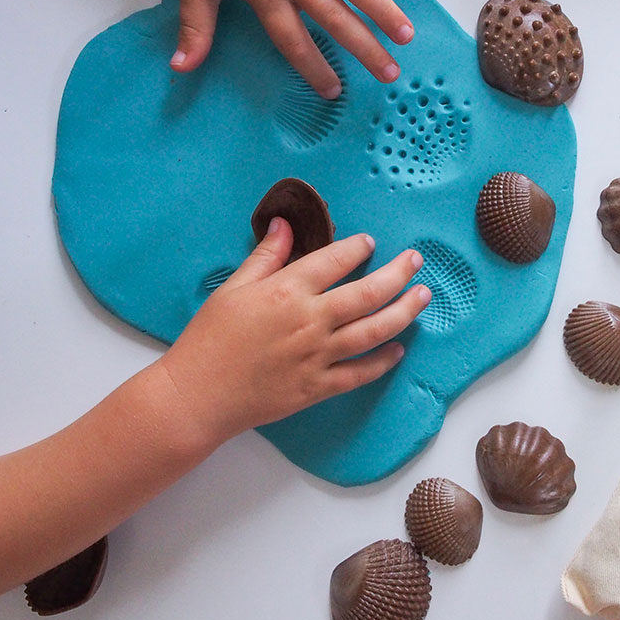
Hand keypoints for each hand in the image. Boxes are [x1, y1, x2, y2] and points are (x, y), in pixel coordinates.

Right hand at [159, 218, 429, 446]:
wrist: (196, 396)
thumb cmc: (209, 339)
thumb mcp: (232, 288)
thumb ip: (265, 256)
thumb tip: (284, 223)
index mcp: (287, 292)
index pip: (335, 260)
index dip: (357, 248)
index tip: (370, 242)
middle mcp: (310, 321)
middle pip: (368, 293)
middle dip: (398, 273)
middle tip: (416, 260)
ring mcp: (317, 356)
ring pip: (375, 332)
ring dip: (404, 312)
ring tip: (423, 296)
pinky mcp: (318, 387)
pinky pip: (360, 373)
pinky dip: (383, 361)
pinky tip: (399, 349)